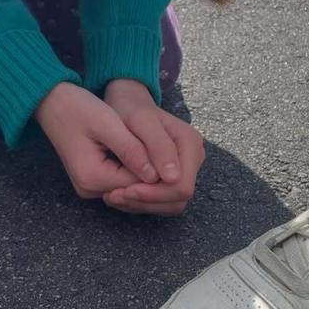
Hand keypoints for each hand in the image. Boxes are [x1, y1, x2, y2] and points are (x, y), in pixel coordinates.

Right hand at [35, 82, 161, 206]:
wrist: (52, 103)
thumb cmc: (78, 108)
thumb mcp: (108, 124)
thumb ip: (132, 150)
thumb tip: (157, 176)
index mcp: (92, 178)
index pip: (140, 185)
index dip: (161, 171)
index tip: (175, 151)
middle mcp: (90, 189)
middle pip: (136, 190)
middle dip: (155, 173)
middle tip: (171, 149)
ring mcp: (90, 187)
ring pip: (131, 186)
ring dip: (146, 171)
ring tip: (159, 147)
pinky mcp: (93, 180)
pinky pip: (122, 180)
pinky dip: (135, 168)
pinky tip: (144, 150)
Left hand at [102, 80, 205, 215]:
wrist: (128, 104)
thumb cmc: (131, 109)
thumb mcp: (140, 121)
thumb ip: (157, 146)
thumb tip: (172, 177)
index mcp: (190, 143)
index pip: (181, 185)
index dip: (154, 194)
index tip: (125, 190)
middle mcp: (194, 157)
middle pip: (178, 198)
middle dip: (146, 201)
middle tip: (114, 196)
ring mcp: (186, 168)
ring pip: (171, 204)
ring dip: (142, 205)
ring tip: (114, 195)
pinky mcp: (174, 176)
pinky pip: (163, 201)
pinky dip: (142, 202)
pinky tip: (122, 193)